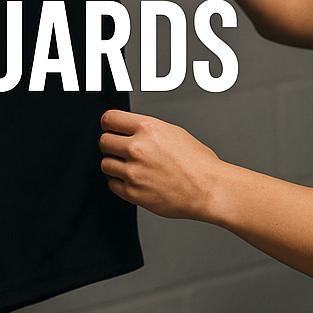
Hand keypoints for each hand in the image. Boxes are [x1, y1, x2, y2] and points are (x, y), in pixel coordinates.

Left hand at [99, 110, 224, 220]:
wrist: (208, 189)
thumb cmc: (198, 162)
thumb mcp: (174, 132)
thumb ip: (147, 130)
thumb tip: (128, 130)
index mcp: (148, 128)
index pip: (109, 119)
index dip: (109, 124)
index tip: (111, 129)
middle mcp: (137, 148)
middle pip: (103, 141)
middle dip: (111, 145)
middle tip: (121, 150)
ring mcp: (133, 172)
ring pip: (105, 164)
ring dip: (115, 164)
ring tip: (131, 166)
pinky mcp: (133, 192)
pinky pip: (112, 184)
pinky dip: (120, 182)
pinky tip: (135, 180)